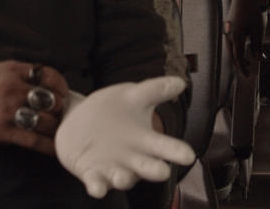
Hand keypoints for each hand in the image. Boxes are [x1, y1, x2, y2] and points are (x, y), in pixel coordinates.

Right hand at [0, 61, 67, 155]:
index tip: (63, 94)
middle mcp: (13, 88)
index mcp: (13, 71)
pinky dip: (47, 146)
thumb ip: (22, 75)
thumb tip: (48, 85)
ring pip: (45, 120)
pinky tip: (54, 150)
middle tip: (59, 115)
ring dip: (54, 128)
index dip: (61, 86)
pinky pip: (33, 140)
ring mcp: (8, 110)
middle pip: (51, 99)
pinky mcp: (2, 131)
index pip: (49, 75)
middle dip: (59, 109)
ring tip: (56, 131)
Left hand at [55, 76, 195, 197]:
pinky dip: (97, 186)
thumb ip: (155, 90)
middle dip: (155, 170)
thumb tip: (181, 82)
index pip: (164, 146)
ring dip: (123, 179)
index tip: (188, 156)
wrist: (80, 121)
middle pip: (147, 166)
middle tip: (163, 171)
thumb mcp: (133, 96)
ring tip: (122, 176)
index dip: (176, 151)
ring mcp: (113, 168)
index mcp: (145, 141)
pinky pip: (96, 183)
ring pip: (122, 178)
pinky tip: (96, 187)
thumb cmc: (115, 110)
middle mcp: (133, 159)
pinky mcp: (92, 173)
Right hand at [225, 0, 263, 76]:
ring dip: (238, 57)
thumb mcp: (257, 28)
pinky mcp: (228, 27)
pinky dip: (236, 49)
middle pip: (232, 55)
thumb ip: (257, 45)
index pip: (238, 58)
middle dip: (240, 64)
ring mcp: (227, 31)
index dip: (243, 68)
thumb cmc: (251, 11)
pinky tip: (244, 48)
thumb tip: (257, 59)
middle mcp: (229, 35)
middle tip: (248, 71)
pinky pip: (231, 42)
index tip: (248, 75)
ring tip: (248, 61)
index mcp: (236, 37)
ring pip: (230, 49)